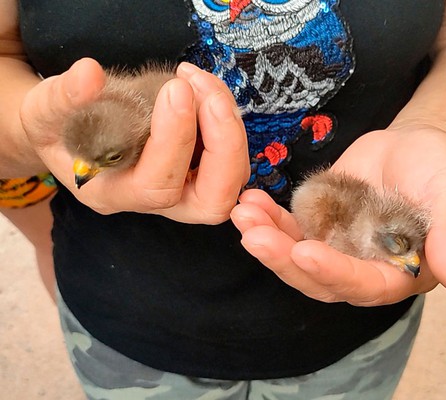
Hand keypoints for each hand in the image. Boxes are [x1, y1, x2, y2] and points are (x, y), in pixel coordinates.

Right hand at [20, 58, 248, 223]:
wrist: (68, 132)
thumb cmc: (56, 126)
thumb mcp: (43, 110)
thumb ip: (62, 96)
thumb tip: (91, 74)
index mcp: (113, 195)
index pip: (157, 187)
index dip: (175, 140)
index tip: (176, 88)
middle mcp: (153, 202)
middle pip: (211, 203)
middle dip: (223, 146)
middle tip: (207, 94)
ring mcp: (181, 190)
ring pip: (229, 182)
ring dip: (230, 129)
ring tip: (203, 83)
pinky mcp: (197, 170)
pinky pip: (230, 159)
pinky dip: (228, 121)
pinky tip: (205, 88)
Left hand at [231, 127, 445, 305]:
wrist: (415, 145)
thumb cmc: (442, 168)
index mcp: (400, 273)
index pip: (365, 285)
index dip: (334, 273)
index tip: (304, 251)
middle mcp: (365, 269)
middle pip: (319, 280)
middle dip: (284, 261)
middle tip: (254, 237)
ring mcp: (337, 249)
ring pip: (296, 258)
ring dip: (267, 241)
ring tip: (244, 214)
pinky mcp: (319, 227)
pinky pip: (289, 230)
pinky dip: (267, 219)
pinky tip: (250, 201)